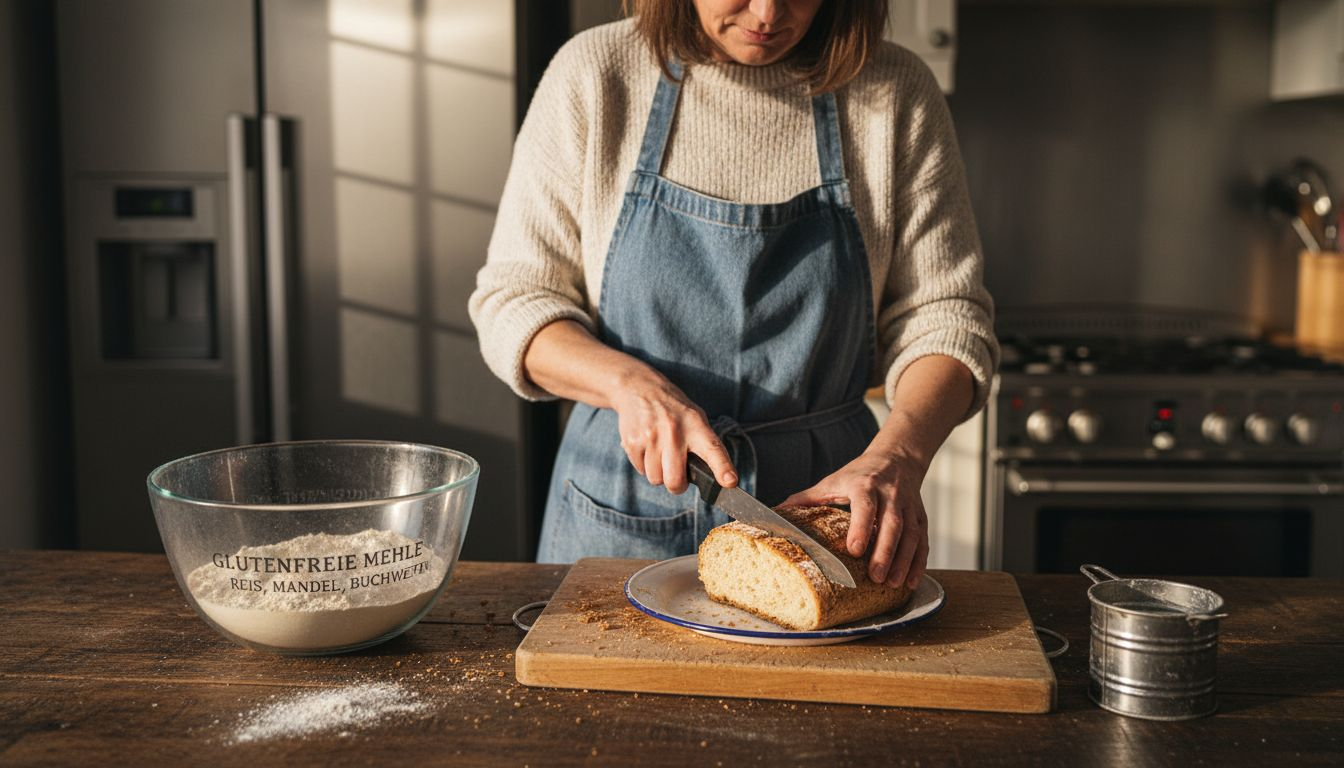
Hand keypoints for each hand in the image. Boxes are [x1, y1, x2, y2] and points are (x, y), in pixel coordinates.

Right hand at [609, 370, 736, 494]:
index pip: (713, 450)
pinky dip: (645, 465)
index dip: (723, 468)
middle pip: (675, 481)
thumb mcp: (695, 417)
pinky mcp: (632, 442)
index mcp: (696, 425)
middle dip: (677, 485)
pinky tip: (647, 447)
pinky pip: (641, 471)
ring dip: (659, 473)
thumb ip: (703, 444)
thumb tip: (711, 477)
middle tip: (677, 476)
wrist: (639, 388)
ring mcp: (651, 437)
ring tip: (660, 453)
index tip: (730, 482)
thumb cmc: (673, 409)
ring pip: (656, 479)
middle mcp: (674, 431)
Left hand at [782, 449, 928, 588]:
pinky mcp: (921, 517)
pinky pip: (923, 541)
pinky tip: (911, 582)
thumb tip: (774, 512)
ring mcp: (909, 506)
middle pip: (892, 524)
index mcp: (865, 485)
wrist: (897, 458)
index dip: (862, 527)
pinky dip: (919, 562)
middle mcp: (890, 494)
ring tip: (893, 584)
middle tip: (876, 577)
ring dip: (903, 561)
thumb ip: (806, 498)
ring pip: (911, 535)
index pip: (866, 505)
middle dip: (885, 552)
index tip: (854, 550)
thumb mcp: (832, 481)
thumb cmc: (859, 474)